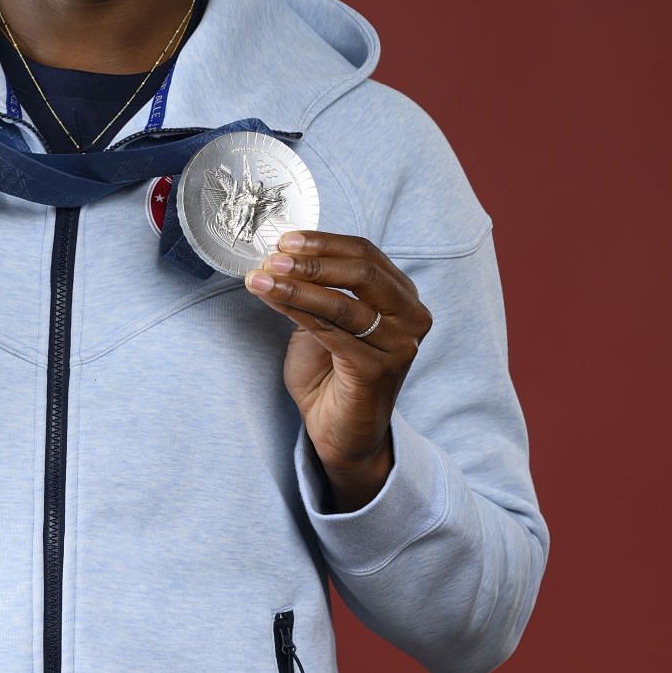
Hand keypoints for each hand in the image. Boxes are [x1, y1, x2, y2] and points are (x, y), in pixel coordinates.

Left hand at [244, 230, 431, 510]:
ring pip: (342, 303)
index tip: (285, 240)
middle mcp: (411, 318)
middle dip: (312, 261)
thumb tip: (282, 254)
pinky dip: (296, 309)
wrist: (341, 432)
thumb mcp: (327, 320)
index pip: (366, 254)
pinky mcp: (377, 370)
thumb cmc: (332, 373)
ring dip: (295, 285)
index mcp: (402, 297)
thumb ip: (319, 288)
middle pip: (362, 271)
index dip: (324, 243)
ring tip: (260, 277)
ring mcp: (399, 345)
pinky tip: (271, 299)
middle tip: (273, 256)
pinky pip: (330, 331)